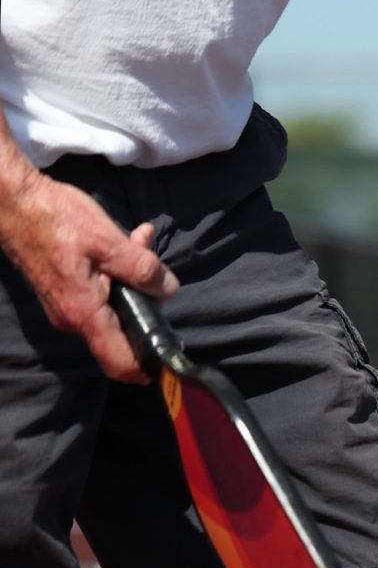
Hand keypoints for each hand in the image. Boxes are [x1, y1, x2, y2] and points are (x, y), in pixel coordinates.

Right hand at [0, 171, 176, 382]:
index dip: (148, 365)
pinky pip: (101, 294)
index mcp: (84, 312)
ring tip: (140, 242)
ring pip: (116, 307)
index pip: (120, 362)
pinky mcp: (65, 293)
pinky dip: (119, 274)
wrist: (13, 202)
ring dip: (136, 280)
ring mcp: (67, 307)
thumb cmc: (55, 218)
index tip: (172, 352)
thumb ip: (142, 268)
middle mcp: (73, 318)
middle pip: (125, 331)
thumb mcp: (108, 239)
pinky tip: (127, 243)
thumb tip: (168, 290)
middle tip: (157, 268)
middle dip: (150, 303)